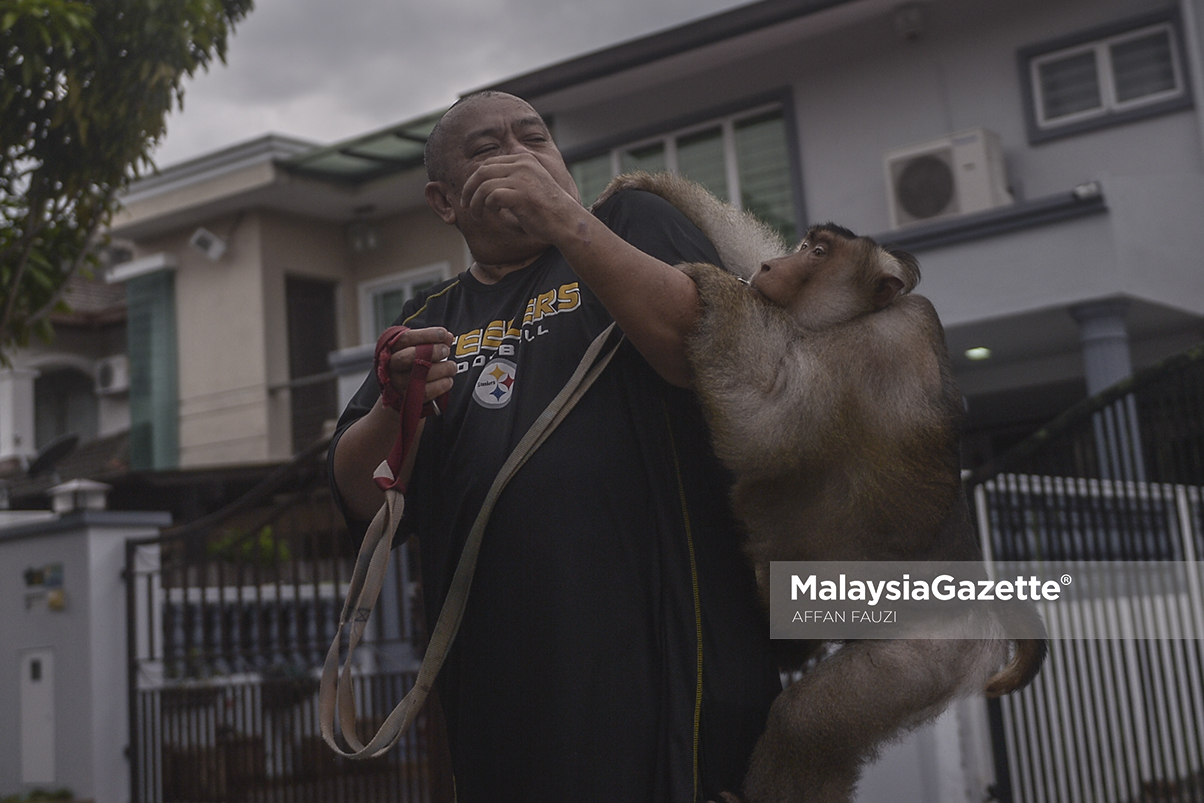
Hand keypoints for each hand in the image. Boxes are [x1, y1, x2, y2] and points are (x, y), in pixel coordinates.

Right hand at [382, 327, 456, 404]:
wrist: (400, 390)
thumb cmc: (411, 363)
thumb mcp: (417, 348)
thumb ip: (431, 341)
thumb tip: (447, 337)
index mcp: (391, 348)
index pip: (406, 338)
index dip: (426, 335)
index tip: (443, 334)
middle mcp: (391, 365)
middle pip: (407, 357)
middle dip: (431, 352)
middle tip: (446, 351)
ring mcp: (397, 383)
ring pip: (418, 375)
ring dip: (441, 369)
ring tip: (452, 367)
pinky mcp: (406, 398)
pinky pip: (425, 392)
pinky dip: (440, 385)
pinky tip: (448, 380)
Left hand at [460, 153, 582, 244]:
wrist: (567, 222)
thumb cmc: (547, 209)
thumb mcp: (530, 185)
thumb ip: (511, 179)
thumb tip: (484, 184)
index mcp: (524, 159)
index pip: (489, 163)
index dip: (475, 180)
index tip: (470, 195)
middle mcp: (522, 164)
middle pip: (482, 172)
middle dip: (469, 189)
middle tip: (465, 204)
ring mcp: (522, 178)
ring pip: (484, 186)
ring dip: (475, 202)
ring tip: (477, 215)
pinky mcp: (521, 195)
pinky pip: (492, 197)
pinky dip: (487, 207)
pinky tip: (494, 213)